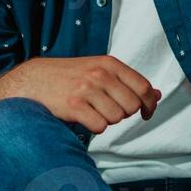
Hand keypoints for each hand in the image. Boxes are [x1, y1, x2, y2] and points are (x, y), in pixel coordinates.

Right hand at [13, 55, 160, 132]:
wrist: (33, 80)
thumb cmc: (69, 76)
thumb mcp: (100, 70)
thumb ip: (128, 82)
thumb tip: (157, 95)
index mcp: (109, 64)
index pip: (143, 87)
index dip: (150, 104)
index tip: (146, 113)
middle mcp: (100, 74)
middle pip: (132, 107)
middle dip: (123, 113)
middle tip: (108, 109)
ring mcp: (86, 89)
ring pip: (116, 118)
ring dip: (107, 120)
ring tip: (93, 111)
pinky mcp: (74, 106)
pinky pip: (100, 127)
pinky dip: (95, 127)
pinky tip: (84, 118)